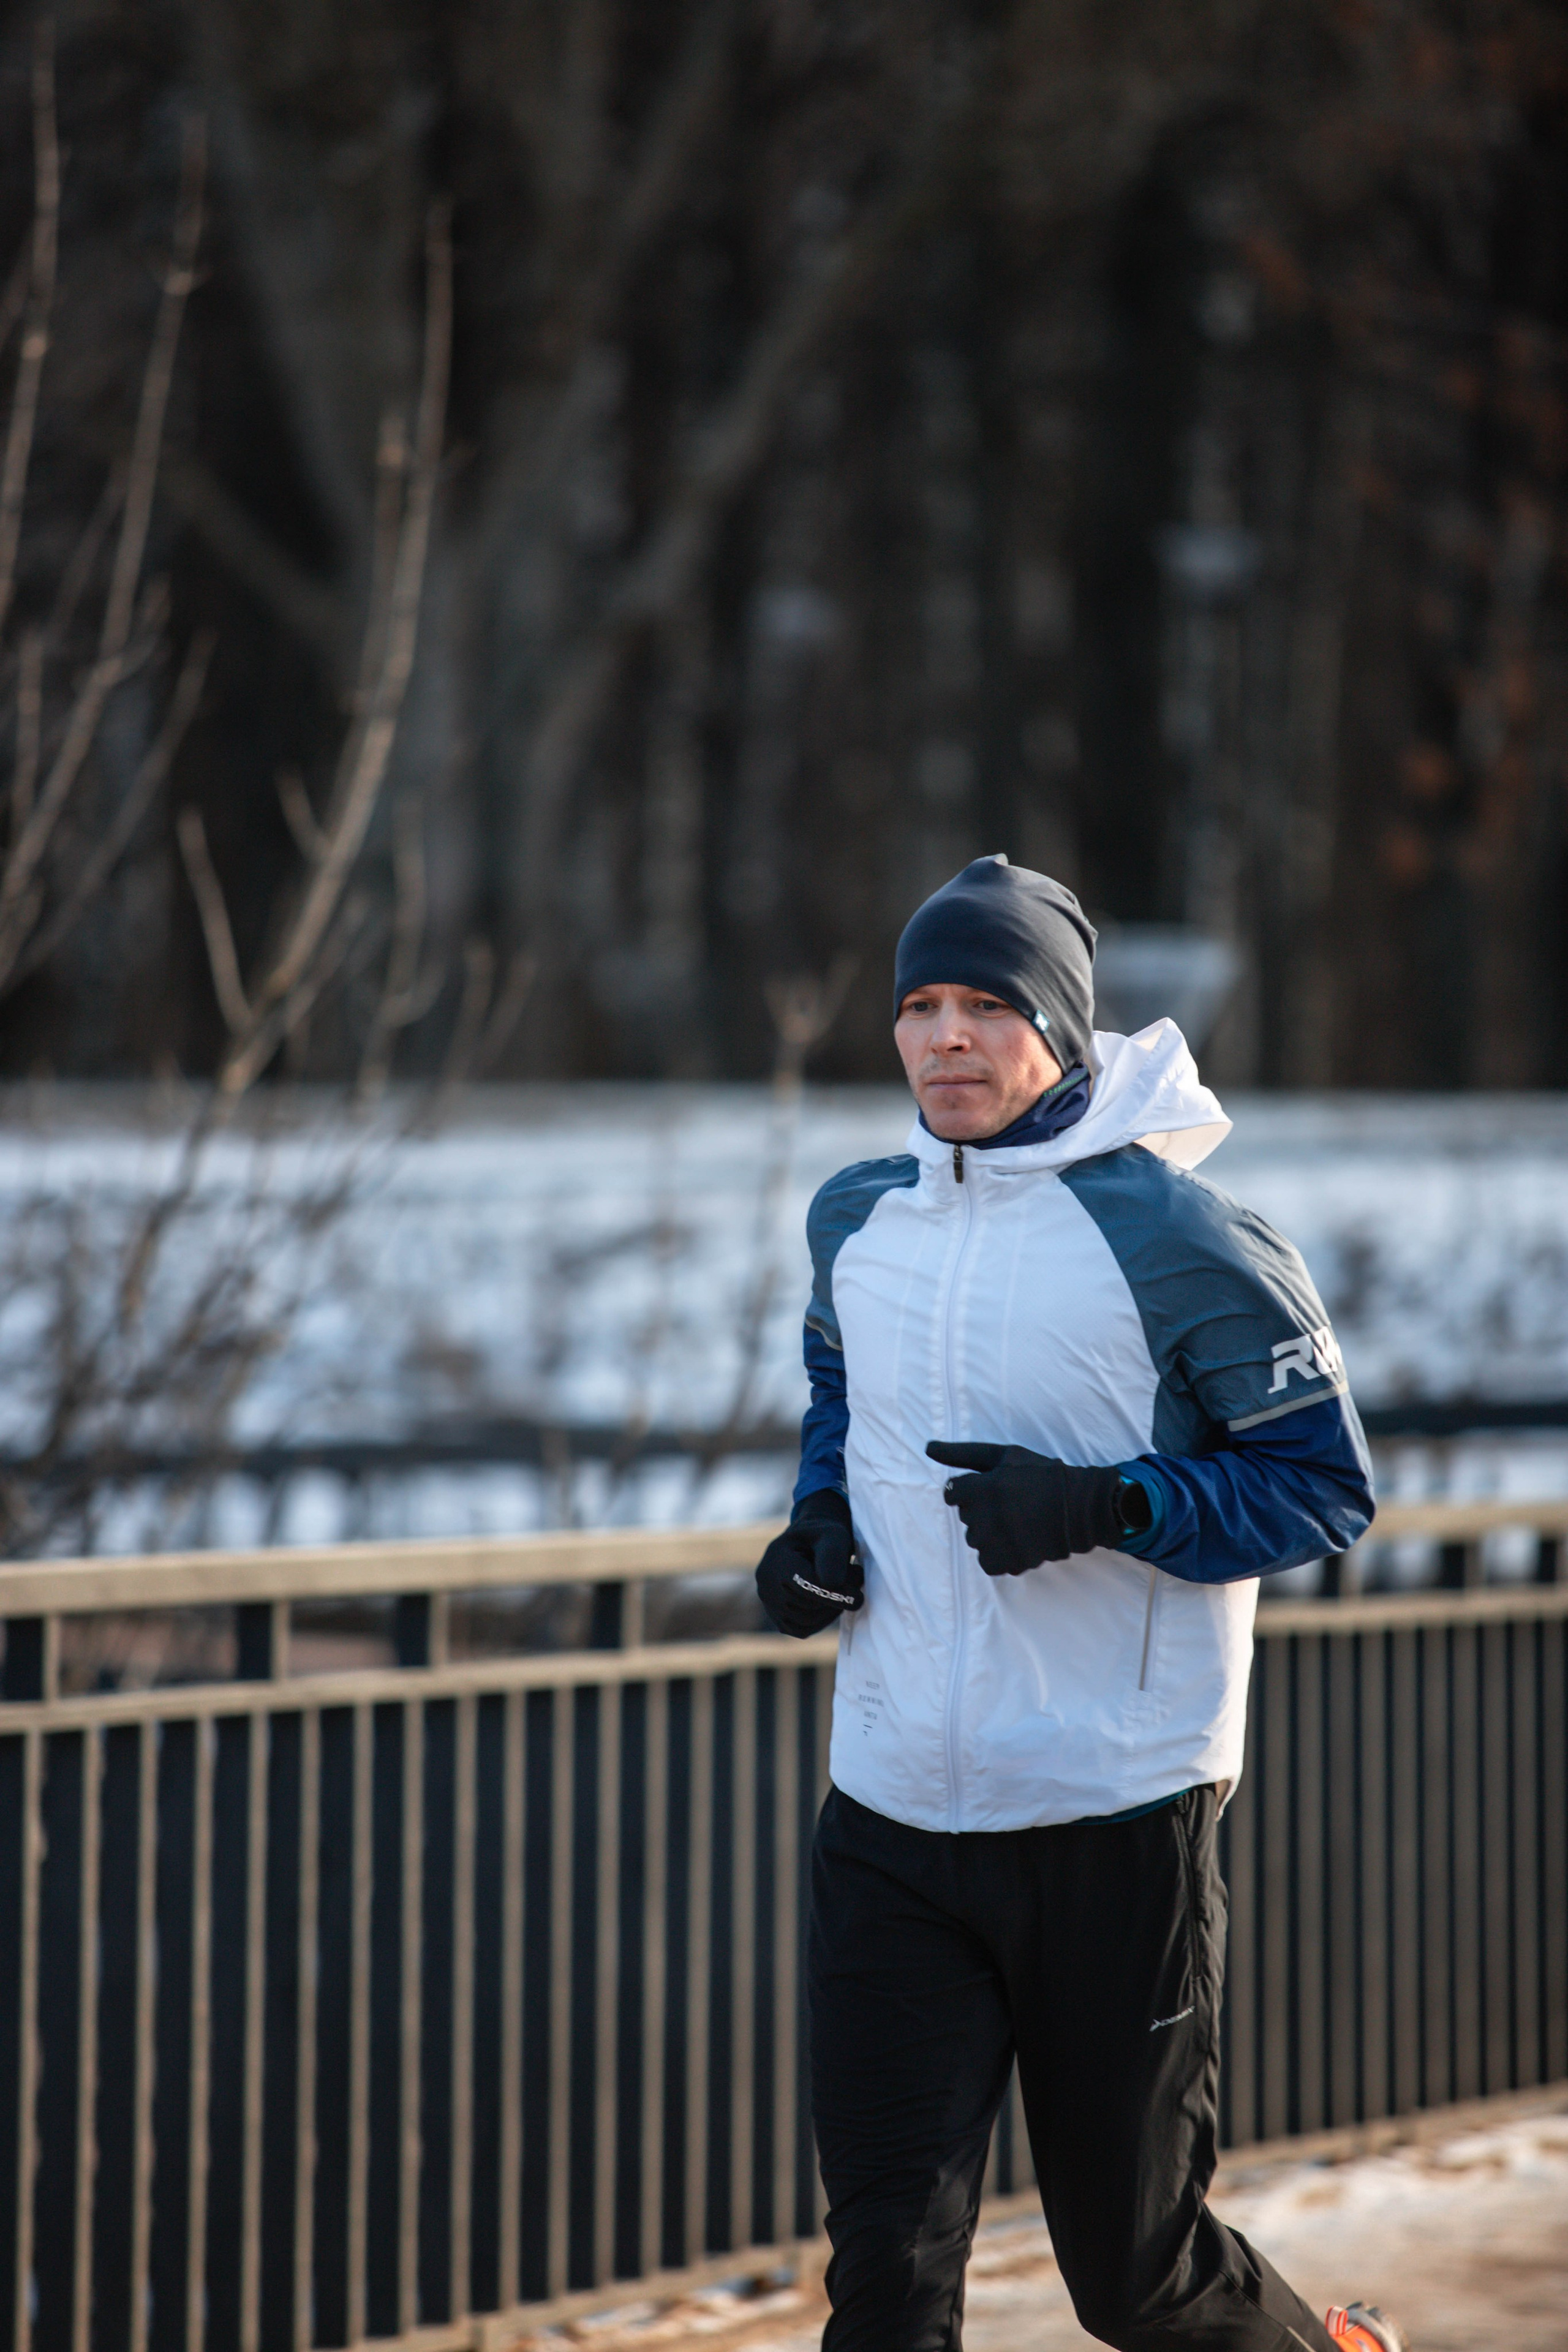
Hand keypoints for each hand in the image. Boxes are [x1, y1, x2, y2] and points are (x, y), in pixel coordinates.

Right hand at [756, 1489, 864, 1635]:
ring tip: (845, 1587)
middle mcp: (765, 1582)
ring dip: (832, 1609)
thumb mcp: (833, 1535)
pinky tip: (832, 1603)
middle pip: (807, 1603)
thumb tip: (831, 1583)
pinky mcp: (778, 1617)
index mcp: (776, 1557)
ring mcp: (769, 1602)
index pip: (805, 1584)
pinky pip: (802, 1630)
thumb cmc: (825, 1538)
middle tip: (857, 1579)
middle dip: (837, 1597)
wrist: (812, 1545)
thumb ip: (832, 1555)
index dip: (834, 1593)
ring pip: (806, 1620)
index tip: (859, 1598)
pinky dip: (821, 1621)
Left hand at [925, 1441, 1144, 1575]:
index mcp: (981, 1488)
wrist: (1080, 1507)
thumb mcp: (1004, 1455)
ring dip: (991, 1532)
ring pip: (975, 1539)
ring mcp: (996, 1543)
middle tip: (1012, 1502)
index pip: (952, 1493)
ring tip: (1018, 1521)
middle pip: (966, 1516)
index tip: (994, 1489)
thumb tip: (927, 1447)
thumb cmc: (1042, 1475)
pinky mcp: (1009, 1563)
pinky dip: (1000, 1554)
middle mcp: (984, 1517)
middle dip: (983, 1509)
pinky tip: (1019, 1540)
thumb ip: (962, 1453)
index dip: (972, 1489)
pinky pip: (988, 1562)